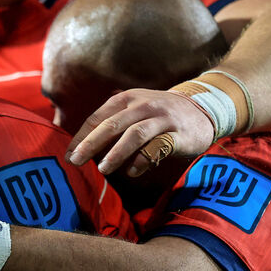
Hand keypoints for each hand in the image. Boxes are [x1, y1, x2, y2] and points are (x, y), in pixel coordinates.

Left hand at [66, 89, 213, 176]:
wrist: (202, 107)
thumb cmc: (158, 114)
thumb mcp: (133, 110)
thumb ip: (111, 124)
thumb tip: (79, 147)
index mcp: (126, 99)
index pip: (97, 117)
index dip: (81, 136)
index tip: (68, 154)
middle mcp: (143, 105)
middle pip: (111, 124)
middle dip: (90, 144)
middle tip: (75, 161)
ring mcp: (162, 118)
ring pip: (134, 134)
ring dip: (116, 153)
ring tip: (102, 169)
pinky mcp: (179, 134)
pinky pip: (158, 147)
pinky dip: (143, 160)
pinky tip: (132, 172)